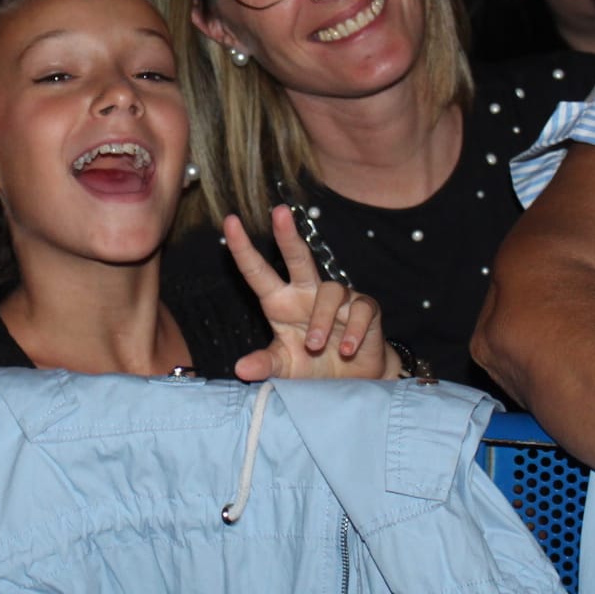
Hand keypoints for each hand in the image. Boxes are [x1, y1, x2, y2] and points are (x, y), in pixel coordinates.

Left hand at [224, 206, 398, 380]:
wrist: (351, 381)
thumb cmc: (312, 366)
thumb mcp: (284, 368)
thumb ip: (265, 365)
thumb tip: (241, 368)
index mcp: (281, 302)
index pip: (257, 271)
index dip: (243, 247)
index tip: (229, 222)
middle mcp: (307, 293)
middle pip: (297, 257)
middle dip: (287, 234)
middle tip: (278, 212)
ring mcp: (338, 299)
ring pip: (331, 291)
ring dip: (322, 319)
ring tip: (315, 346)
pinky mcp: (365, 310)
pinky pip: (360, 309)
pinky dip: (354, 330)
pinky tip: (348, 349)